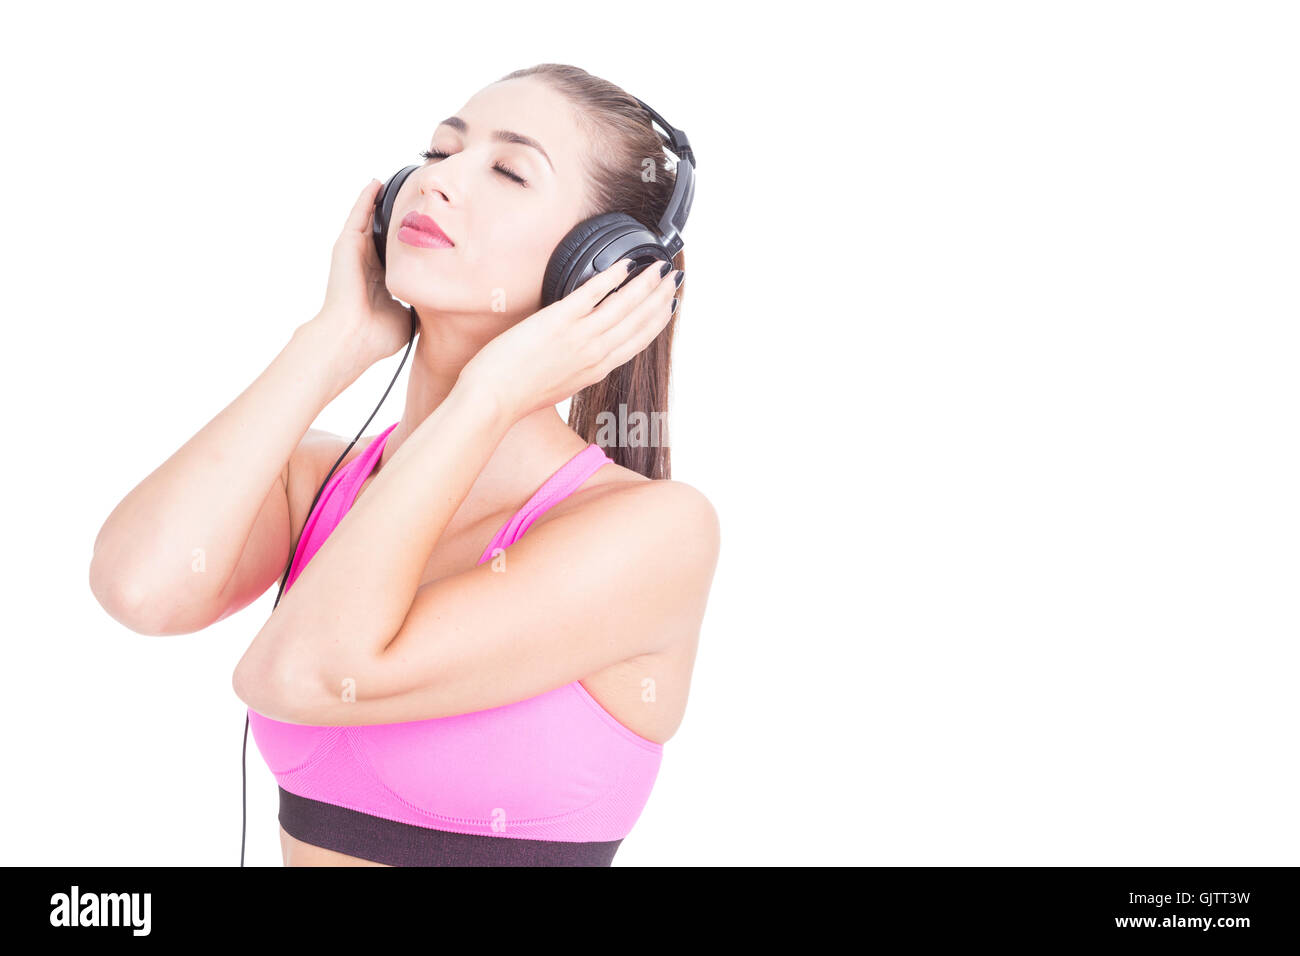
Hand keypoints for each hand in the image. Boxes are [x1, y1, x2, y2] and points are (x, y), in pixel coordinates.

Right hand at [310, 179, 414, 376]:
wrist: (352, 337)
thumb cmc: (377, 335)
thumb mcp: (407, 317)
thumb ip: (419, 303)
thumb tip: (438, 298)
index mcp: (379, 282)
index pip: (395, 255)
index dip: (408, 243)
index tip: (426, 229)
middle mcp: (366, 265)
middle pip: (383, 234)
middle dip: (396, 218)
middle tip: (414, 198)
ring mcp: (354, 254)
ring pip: (369, 220)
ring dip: (379, 203)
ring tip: (395, 184)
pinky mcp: (346, 245)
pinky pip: (357, 215)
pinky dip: (365, 198)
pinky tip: (376, 183)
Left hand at [458, 258, 681, 420]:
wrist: (493, 400)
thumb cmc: (517, 395)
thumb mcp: (559, 386)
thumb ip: (577, 368)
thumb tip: (581, 356)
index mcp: (596, 370)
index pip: (637, 341)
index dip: (657, 320)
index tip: (668, 305)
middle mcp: (595, 354)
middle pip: (638, 321)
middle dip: (659, 296)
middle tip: (672, 278)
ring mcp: (579, 336)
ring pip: (624, 306)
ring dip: (645, 284)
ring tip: (658, 267)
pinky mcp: (559, 321)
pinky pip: (593, 293)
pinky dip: (612, 276)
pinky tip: (625, 264)